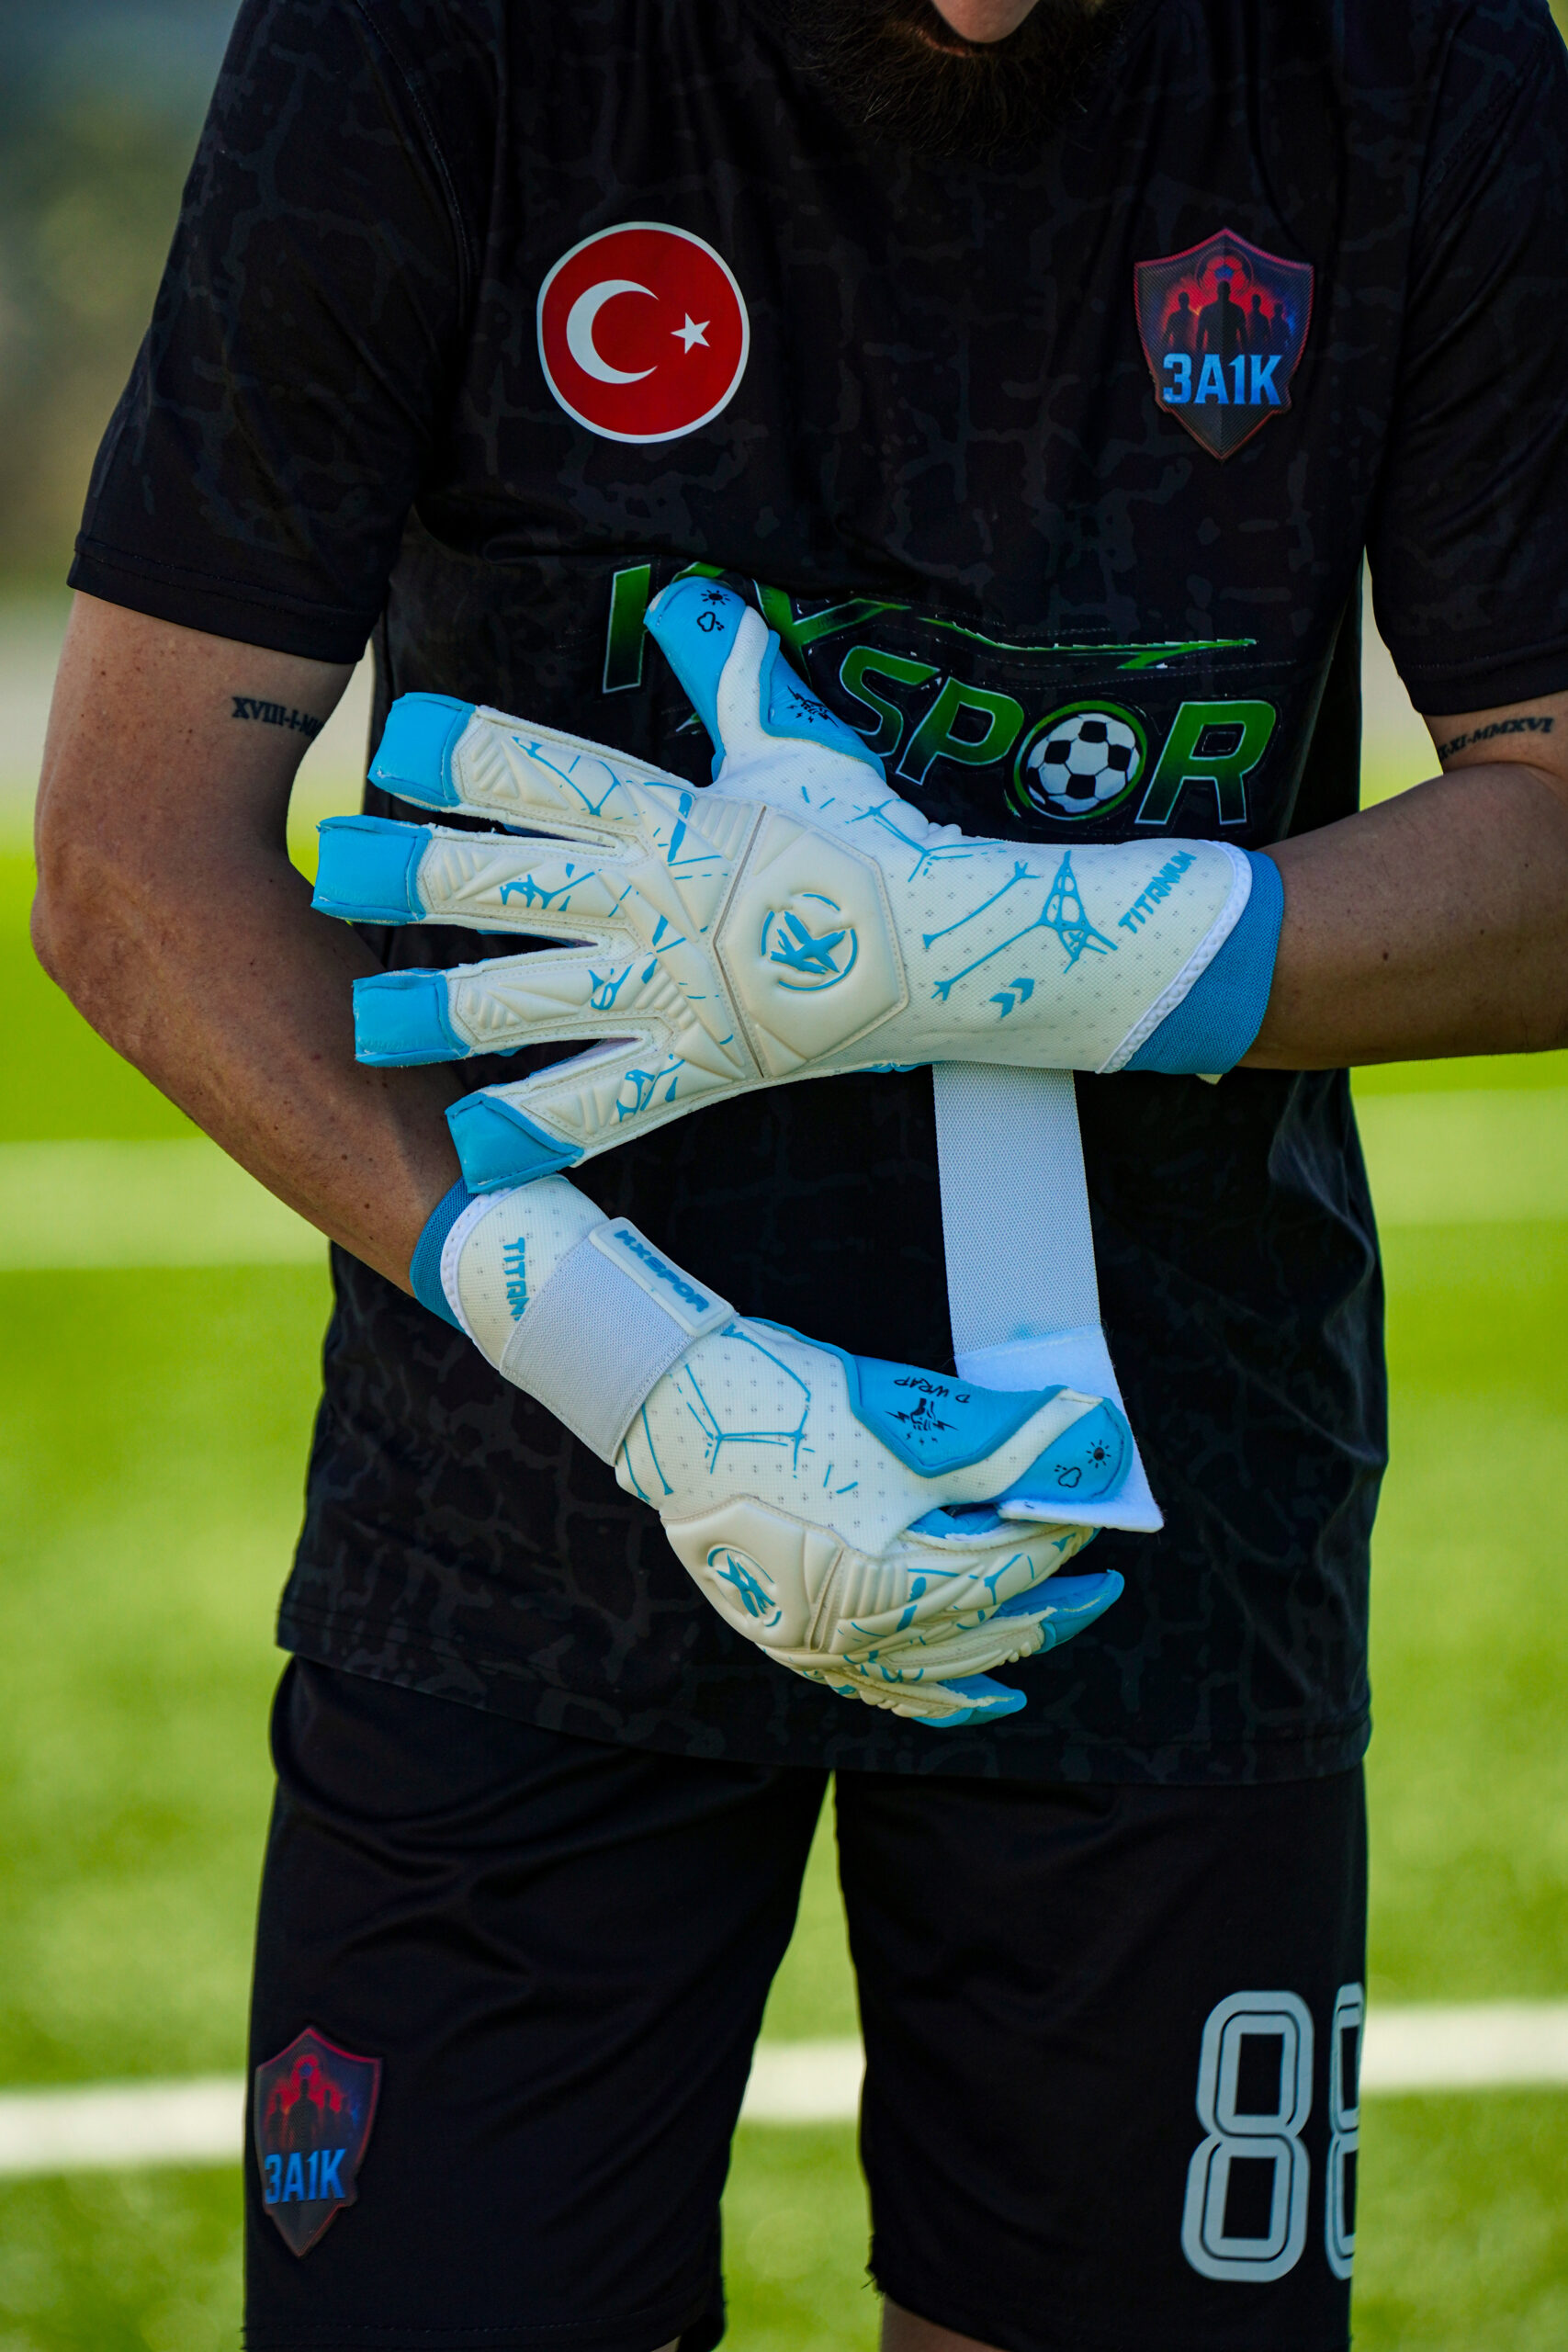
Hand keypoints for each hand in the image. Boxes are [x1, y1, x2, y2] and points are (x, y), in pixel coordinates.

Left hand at [314, 582, 1274, 1192]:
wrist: (953, 948)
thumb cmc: (868, 835)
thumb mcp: (796, 743)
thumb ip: (730, 673)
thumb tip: (696, 593)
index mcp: (669, 814)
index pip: (552, 772)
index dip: (470, 754)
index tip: (399, 743)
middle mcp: (656, 901)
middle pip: (513, 884)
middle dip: (416, 877)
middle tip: (334, 873)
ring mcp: (676, 991)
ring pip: (535, 1000)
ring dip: (445, 1012)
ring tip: (367, 1022)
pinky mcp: (703, 1066)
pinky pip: (609, 1105)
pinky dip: (542, 1127)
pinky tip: (471, 1144)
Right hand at [426, 1175, 1127, 1725]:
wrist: (677, 1415)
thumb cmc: (791, 1406)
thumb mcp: (910, 1418)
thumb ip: (1008, 1440)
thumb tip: (1095, 1436)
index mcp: (893, 1571)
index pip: (1008, 1565)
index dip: (1060, 1535)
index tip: (1094, 1507)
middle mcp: (859, 1627)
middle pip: (986, 1627)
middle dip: (1054, 1603)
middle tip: (1106, 1582)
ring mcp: (822, 1644)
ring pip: (943, 1674)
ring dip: (1008, 1652)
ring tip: (1054, 1633)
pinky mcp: (796, 1642)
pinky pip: (886, 1694)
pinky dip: (941, 1699)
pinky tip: (979, 1696)